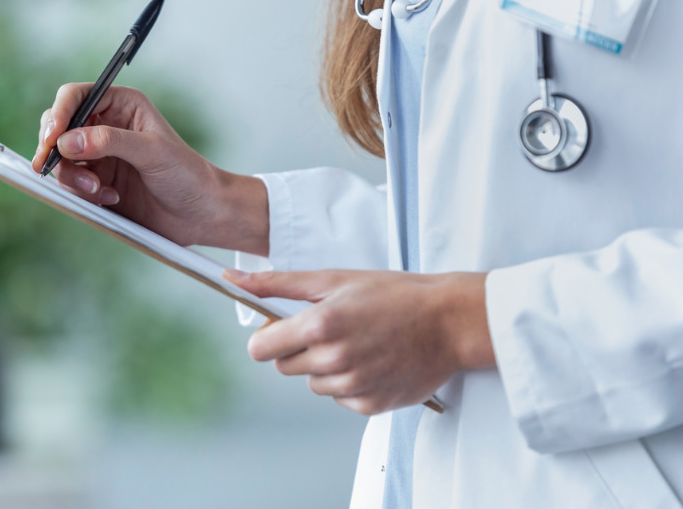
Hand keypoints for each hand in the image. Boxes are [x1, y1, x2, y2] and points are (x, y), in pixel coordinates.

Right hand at [31, 84, 267, 252]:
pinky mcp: (96, 182)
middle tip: (51, 165)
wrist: (199, 214)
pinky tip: (110, 198)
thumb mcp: (151, 151)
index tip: (52, 139)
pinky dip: (83, 193)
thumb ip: (109, 141)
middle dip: (55, 148)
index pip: (75, 96)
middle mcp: (106, 125)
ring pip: (60, 158)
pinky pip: (71, 184)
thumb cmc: (187, 175)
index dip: (58, 114)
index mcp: (121, 104)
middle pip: (58, 126)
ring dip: (72, 176)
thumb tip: (68, 140)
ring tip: (98, 190)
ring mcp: (99, 155)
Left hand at [224, 269, 493, 414]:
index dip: (268, 337)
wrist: (449, 321)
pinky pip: (339, 398)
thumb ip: (278, 283)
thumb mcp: (333, 278)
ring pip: (312, 383)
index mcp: (319, 325)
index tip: (283, 328)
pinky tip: (372, 361)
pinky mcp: (370, 405)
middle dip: (299, 348)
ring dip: (325, 367)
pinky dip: (349, 383)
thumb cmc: (394, 294)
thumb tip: (233, 279)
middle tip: (332, 328)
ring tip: (358, 342)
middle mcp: (333, 359)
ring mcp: (352, 385)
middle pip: (284, 366)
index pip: (259, 349)